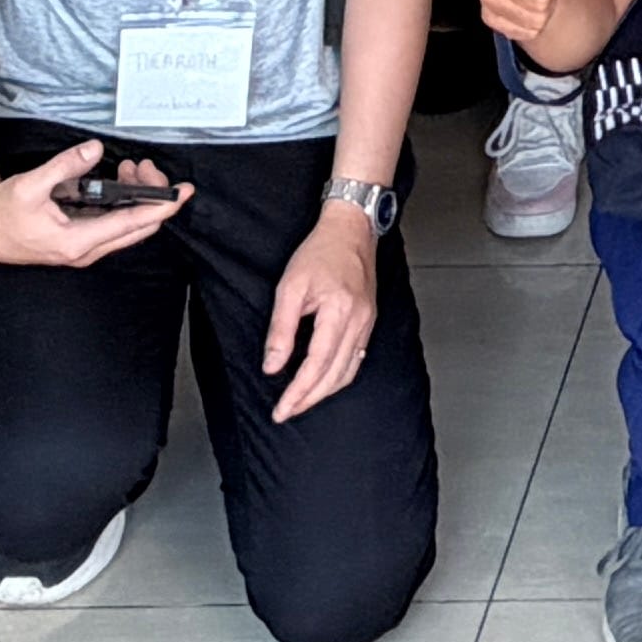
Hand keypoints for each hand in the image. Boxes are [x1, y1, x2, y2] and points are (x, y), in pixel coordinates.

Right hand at [0, 138, 180, 267]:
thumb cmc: (3, 213)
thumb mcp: (30, 185)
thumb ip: (64, 166)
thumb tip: (95, 149)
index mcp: (78, 241)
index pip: (132, 224)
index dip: (161, 207)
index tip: (182, 191)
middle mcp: (87, 250)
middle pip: (138, 227)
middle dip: (151, 195)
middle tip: (145, 166)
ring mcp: (85, 249)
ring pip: (128, 227)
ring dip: (137, 198)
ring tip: (130, 167)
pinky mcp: (81, 242)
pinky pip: (115, 225)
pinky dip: (123, 203)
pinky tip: (118, 181)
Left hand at [262, 202, 386, 416]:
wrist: (351, 229)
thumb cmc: (319, 252)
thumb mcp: (289, 287)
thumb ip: (281, 330)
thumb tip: (272, 366)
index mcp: (339, 313)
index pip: (317, 365)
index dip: (298, 392)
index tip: (281, 410)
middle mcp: (359, 322)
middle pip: (335, 375)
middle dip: (309, 399)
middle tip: (286, 412)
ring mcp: (367, 322)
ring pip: (348, 371)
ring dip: (324, 391)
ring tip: (301, 401)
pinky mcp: (368, 320)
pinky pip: (356, 358)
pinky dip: (339, 376)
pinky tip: (324, 380)